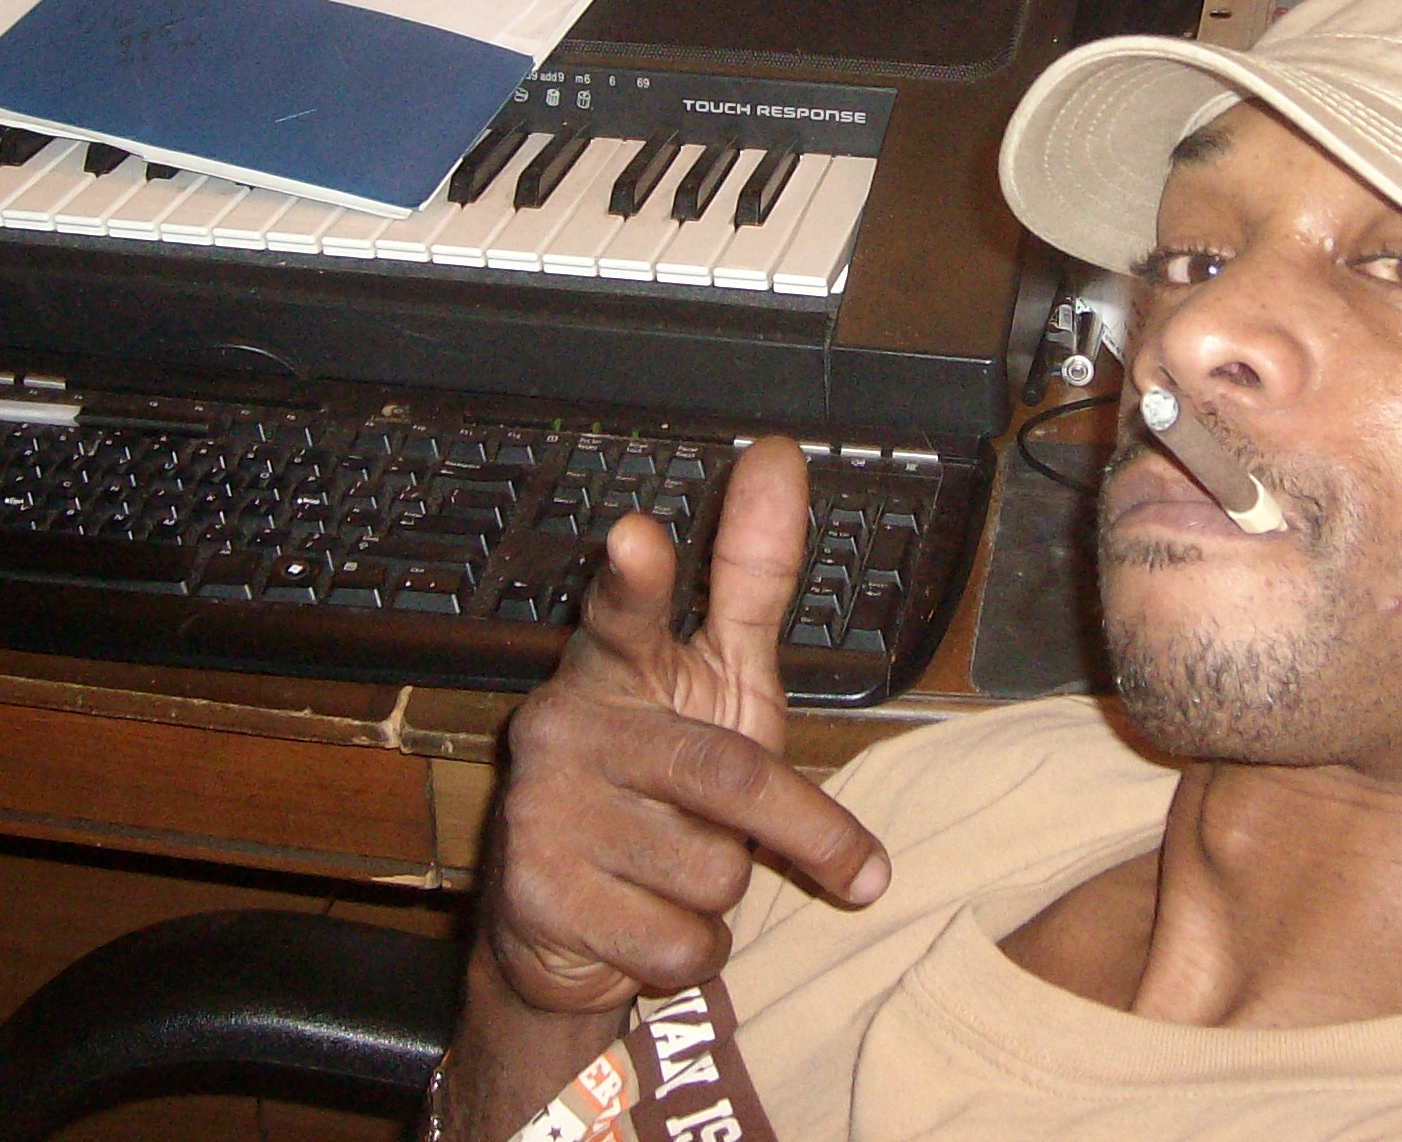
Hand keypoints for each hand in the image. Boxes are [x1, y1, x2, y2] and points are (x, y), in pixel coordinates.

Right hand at [486, 437, 890, 1014]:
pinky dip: (696, 949)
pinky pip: (676, 939)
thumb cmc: (663, 780)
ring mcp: (543, 810)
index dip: (636, 577)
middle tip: (864, 871)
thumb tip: (782, 452)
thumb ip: (751, 578)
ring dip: (730, 894)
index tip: (636, 535)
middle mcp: (567, 723)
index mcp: (616, 664)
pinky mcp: (537, 896)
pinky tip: (652, 927)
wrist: (566, 927)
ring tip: (683, 876)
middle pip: (725, 772)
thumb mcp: (719, 680)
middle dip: (805, 828)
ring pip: (710, 868)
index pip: (623, 612)